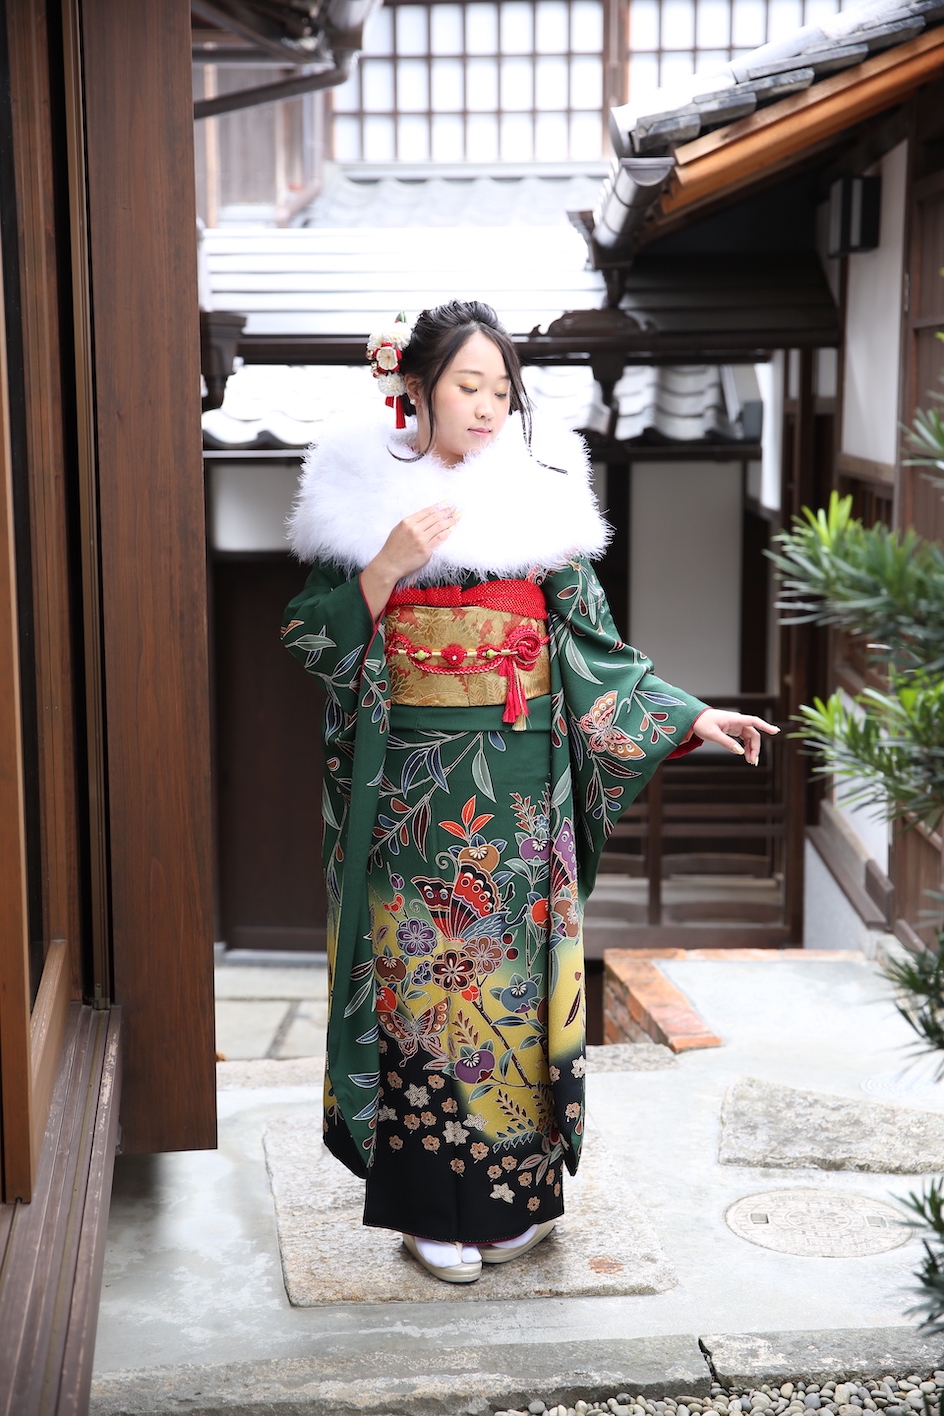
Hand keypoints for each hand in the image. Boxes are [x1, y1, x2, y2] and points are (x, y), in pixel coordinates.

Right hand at [360, 503, 458, 618]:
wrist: (389, 564)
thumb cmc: (393, 548)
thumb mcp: (398, 529)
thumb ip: (411, 523)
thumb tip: (425, 517)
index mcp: (407, 522)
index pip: (427, 511)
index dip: (438, 506)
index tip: (446, 504)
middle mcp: (415, 529)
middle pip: (435, 518)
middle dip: (447, 512)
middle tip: (454, 509)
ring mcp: (421, 540)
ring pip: (439, 527)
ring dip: (450, 521)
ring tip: (456, 518)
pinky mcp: (426, 550)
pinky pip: (440, 539)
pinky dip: (447, 533)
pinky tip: (451, 529)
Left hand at [690, 708, 779, 765]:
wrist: (694, 719)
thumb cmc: (702, 723)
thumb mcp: (713, 735)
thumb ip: (727, 743)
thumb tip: (740, 752)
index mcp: (735, 719)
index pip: (754, 721)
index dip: (766, 726)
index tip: (776, 731)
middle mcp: (738, 721)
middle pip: (753, 734)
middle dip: (755, 748)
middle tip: (752, 762)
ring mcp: (736, 726)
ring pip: (749, 738)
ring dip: (751, 749)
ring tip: (750, 761)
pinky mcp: (733, 730)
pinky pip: (744, 739)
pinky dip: (746, 747)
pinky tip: (745, 755)